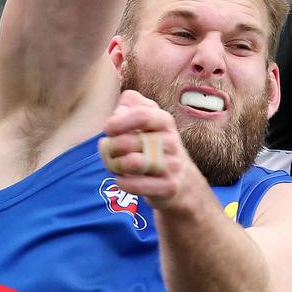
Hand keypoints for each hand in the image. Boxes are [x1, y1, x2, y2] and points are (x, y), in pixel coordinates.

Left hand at [98, 90, 199, 210]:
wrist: (183, 180)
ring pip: (132, 163)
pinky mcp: (169, 187)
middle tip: (110, 151)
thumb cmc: (155, 145)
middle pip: (128, 141)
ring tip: (115, 165)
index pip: (141, 115)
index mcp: (165, 121)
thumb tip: (116, 114)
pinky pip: (135, 185)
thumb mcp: (149, 118)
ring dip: (115, 165)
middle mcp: (171, 141)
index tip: (107, 129)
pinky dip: (122, 182)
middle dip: (110, 147)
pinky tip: (123, 179)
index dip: (118, 122)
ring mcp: (172, 165)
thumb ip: (131, 104)